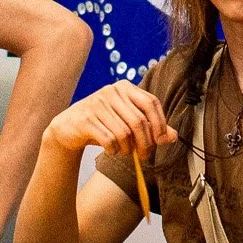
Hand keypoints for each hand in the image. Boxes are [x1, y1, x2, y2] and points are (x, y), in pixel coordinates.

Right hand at [42, 82, 176, 159]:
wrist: (69, 127)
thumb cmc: (104, 124)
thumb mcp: (127, 122)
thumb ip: (151, 128)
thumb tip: (173, 136)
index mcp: (125, 87)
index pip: (151, 102)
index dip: (160, 123)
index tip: (160, 140)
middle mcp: (112, 91)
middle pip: (139, 121)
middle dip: (145, 143)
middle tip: (145, 155)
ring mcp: (97, 103)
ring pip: (124, 133)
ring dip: (128, 149)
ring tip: (125, 152)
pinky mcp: (86, 118)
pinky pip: (109, 140)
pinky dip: (113, 150)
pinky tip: (111, 151)